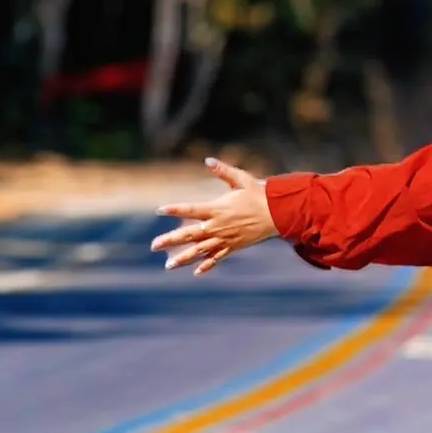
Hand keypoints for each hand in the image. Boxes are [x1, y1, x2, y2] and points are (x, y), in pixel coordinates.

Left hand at [152, 160, 275, 275]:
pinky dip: (206, 266)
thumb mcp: (241, 179)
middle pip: (189, 235)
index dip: (175, 209)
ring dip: (183, 258)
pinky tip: (196, 272)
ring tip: (168, 265)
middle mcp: (217, 226)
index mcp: (217, 209)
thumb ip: (223, 171)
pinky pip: (217, 258)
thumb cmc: (259, 194)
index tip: (160, 210)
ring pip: (199, 251)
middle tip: (154, 245)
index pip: (190, 209)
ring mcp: (224, 239)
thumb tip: (208, 160)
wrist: (278, 213)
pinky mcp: (233, 247)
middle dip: (170, 240)